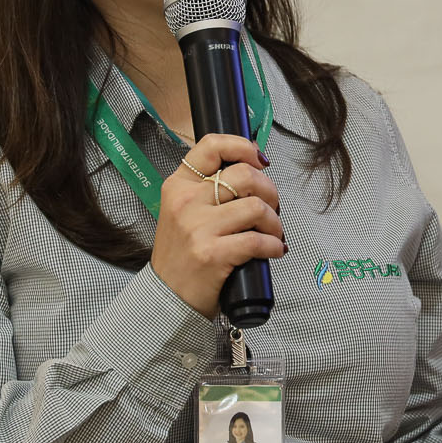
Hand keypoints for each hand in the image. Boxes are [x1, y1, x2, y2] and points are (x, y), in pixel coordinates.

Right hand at [151, 134, 286, 318]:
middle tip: (271, 208)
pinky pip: (257, 241)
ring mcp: (198, 228)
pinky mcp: (212, 254)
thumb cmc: (182, 254)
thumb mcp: (182, 212)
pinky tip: (273, 250)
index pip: (211, 146)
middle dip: (270, 191)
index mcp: (178, 186)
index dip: (243, 147)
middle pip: (245, 175)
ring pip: (256, 207)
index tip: (259, 160)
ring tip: (272, 233)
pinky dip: (274, 245)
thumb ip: (208, 190)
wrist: (167, 296)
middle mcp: (186, 202)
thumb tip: (253, 170)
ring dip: (274, 222)